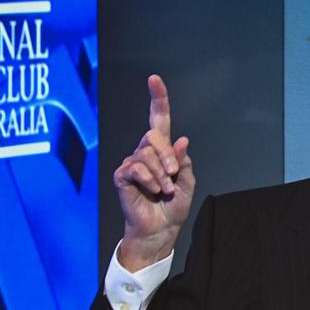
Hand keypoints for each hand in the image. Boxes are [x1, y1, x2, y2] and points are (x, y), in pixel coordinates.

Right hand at [114, 75, 194, 270]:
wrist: (160, 229)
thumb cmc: (173, 207)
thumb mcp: (187, 183)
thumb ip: (183, 162)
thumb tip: (181, 140)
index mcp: (162, 151)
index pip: (158, 119)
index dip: (157, 99)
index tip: (154, 79)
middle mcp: (145, 152)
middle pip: (153, 135)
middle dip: (167, 155)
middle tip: (173, 176)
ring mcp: (132, 163)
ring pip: (146, 153)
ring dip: (160, 174)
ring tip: (164, 190)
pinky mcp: (122, 175)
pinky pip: (136, 168)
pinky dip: (148, 180)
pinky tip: (151, 191)